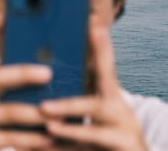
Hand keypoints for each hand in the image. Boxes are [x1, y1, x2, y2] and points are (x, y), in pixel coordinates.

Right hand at [0, 13, 53, 150]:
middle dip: (23, 73)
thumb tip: (41, 67)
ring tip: (58, 111)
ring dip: (35, 112)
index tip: (0, 18)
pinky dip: (32, 138)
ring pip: (7, 111)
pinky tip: (49, 137)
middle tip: (48, 73)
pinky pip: (11, 138)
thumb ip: (5, 86)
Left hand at [40, 28, 147, 150]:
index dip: (103, 50)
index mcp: (112, 97)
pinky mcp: (126, 149)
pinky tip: (41, 149)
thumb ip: (75, 96)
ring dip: (70, 130)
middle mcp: (121, 112)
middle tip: (44, 107)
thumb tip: (42, 79)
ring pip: (93, 133)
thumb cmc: (104, 134)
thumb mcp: (96, 111)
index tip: (95, 29)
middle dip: (68, 105)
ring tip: (49, 127)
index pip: (107, 70)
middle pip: (95, 106)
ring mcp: (125, 133)